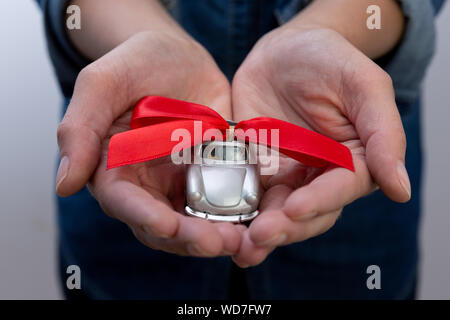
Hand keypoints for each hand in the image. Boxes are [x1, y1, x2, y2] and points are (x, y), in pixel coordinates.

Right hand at [56, 31, 242, 256]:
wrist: (180, 56)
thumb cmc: (136, 63)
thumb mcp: (102, 83)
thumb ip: (80, 129)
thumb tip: (65, 184)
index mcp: (115, 168)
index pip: (125, 203)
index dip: (144, 217)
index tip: (168, 226)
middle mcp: (148, 184)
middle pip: (164, 224)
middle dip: (189, 237)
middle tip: (218, 243)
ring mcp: (182, 182)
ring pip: (196, 221)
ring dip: (218, 234)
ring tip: (244, 239)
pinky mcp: (213, 174)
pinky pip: (225, 201)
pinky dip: (240, 214)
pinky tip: (258, 219)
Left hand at [230, 26, 410, 266]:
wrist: (283, 51)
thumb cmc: (328, 60)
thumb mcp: (363, 86)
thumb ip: (383, 134)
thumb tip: (401, 190)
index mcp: (351, 162)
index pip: (339, 191)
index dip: (319, 203)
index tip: (295, 209)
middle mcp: (318, 177)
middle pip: (305, 214)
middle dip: (284, 228)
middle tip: (259, 236)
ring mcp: (284, 176)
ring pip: (274, 213)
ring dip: (258, 233)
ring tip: (240, 248)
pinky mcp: (254, 170)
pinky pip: (245, 196)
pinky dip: (234, 214)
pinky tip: (220, 228)